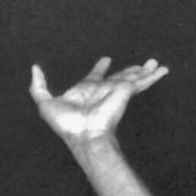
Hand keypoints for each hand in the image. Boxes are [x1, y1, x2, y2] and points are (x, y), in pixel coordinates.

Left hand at [29, 57, 167, 142]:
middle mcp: (103, 90)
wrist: (84, 136)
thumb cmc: (66, 125)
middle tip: (142, 63)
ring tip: (156, 63)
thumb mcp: (45, 102)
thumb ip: (39, 86)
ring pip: (134, 76)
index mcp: (86, 90)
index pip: (96, 76)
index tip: (106, 60)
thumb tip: (35, 68)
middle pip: (120, 76)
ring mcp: (116, 90)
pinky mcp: (126, 91)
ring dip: (145, 70)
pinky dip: (151, 76)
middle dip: (130, 70)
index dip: (101, 68)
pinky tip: (161, 69)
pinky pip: (141, 80)